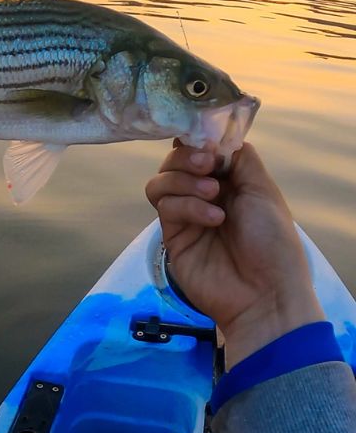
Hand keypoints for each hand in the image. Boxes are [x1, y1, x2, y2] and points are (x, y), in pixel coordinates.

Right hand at [145, 141, 323, 368]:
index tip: (207, 144)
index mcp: (228, 182)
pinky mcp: (172, 236)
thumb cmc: (272, 242)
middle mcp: (202, 195)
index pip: (198, 151)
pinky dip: (187, 206)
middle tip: (207, 166)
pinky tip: (212, 218)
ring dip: (183, 181)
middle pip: (173, 162)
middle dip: (186, 158)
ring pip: (160, 182)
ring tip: (212, 194)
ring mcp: (184, 216)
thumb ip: (239, 159)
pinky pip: (165, 207)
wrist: (263, 293)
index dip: (197, 142)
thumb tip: (214, 140)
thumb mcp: (263, 190)